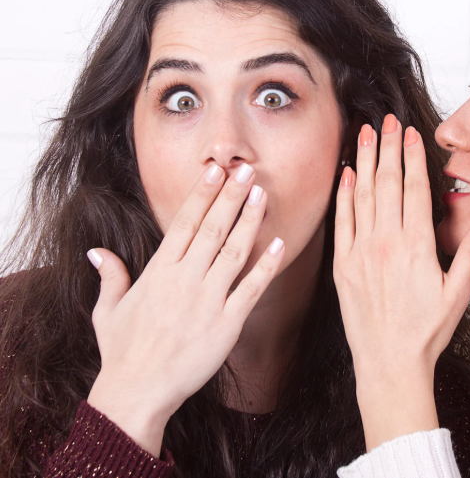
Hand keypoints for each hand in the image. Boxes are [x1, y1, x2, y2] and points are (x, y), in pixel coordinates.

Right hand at [86, 163, 285, 456]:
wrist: (137, 392)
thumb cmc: (122, 353)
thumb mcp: (107, 312)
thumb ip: (110, 277)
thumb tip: (97, 251)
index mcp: (158, 272)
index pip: (184, 223)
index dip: (202, 195)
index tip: (215, 171)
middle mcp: (184, 279)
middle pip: (213, 228)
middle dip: (231, 197)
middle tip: (247, 170)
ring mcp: (208, 300)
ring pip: (234, 251)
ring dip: (250, 221)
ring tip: (263, 195)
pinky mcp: (227, 323)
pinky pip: (251, 288)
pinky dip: (266, 265)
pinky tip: (279, 244)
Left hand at [333, 114, 469, 450]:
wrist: (389, 364)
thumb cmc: (425, 332)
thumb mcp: (459, 292)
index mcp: (417, 247)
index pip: (414, 189)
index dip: (411, 156)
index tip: (409, 134)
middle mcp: (387, 244)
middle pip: (386, 183)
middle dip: (386, 148)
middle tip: (385, 121)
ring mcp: (361, 253)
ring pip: (362, 195)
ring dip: (363, 161)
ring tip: (364, 134)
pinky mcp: (343, 266)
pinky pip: (342, 221)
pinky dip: (343, 194)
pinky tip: (345, 174)